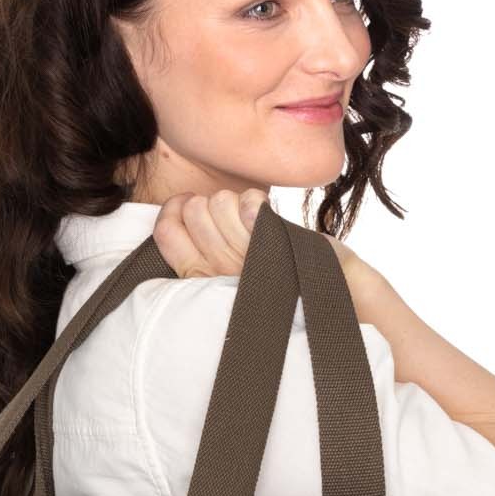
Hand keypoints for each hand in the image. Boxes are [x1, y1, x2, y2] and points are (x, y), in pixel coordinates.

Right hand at [152, 189, 382, 314]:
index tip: (190, 204)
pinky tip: (264, 214)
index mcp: (200, 279)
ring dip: (236, 201)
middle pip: (195, 210)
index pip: (166, 231)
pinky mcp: (272, 248)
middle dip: (212, 203)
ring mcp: (245, 261)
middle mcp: (217, 272)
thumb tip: (182, 206)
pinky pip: (249, 206)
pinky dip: (254, 202)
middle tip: (233, 219)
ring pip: (221, 203)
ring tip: (252, 221)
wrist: (329, 294)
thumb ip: (201, 244)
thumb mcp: (227, 270)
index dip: (174, 207)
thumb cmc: (276, 277)